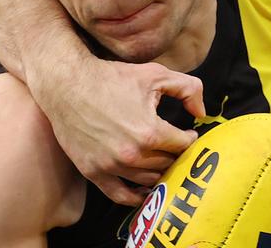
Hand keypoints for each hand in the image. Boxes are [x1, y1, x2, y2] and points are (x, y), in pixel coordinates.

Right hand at [31, 52, 204, 205]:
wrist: (68, 85)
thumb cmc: (112, 77)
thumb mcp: (156, 74)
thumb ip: (189, 89)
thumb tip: (202, 112)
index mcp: (150, 132)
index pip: (183, 146)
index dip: (189, 139)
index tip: (188, 134)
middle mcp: (131, 154)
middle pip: (167, 164)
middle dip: (175, 155)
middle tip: (176, 148)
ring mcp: (111, 166)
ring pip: (148, 180)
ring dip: (159, 172)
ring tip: (162, 162)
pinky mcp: (93, 172)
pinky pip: (120, 195)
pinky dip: (135, 197)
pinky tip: (144, 192)